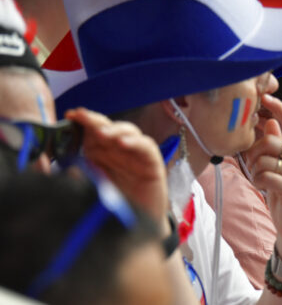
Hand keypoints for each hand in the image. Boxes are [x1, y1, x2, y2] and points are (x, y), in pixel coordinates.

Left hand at [65, 108, 167, 222]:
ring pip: (128, 131)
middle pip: (108, 127)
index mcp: (100, 153)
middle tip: (83, 117)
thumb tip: (68, 169)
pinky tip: (124, 144)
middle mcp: (118, 150)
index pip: (91, 130)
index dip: (82, 120)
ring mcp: (136, 154)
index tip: (70, 115)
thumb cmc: (112, 208)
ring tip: (102, 134)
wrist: (134, 228)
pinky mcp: (152, 162)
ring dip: (115, 130)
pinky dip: (135, 142)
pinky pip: (146, 146)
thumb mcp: (90, 190)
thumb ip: (81, 177)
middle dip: (95, 120)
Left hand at [244, 94, 281, 265]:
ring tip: (261, 179)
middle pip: (269, 140)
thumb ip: (276, 145)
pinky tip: (263, 188)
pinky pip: (263, 175)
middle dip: (253, 152)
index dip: (278, 107)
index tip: (265, 97)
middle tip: (253, 164)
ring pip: (263, 160)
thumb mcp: (278, 167)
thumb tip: (268, 122)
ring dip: (254, 170)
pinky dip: (257, 181)